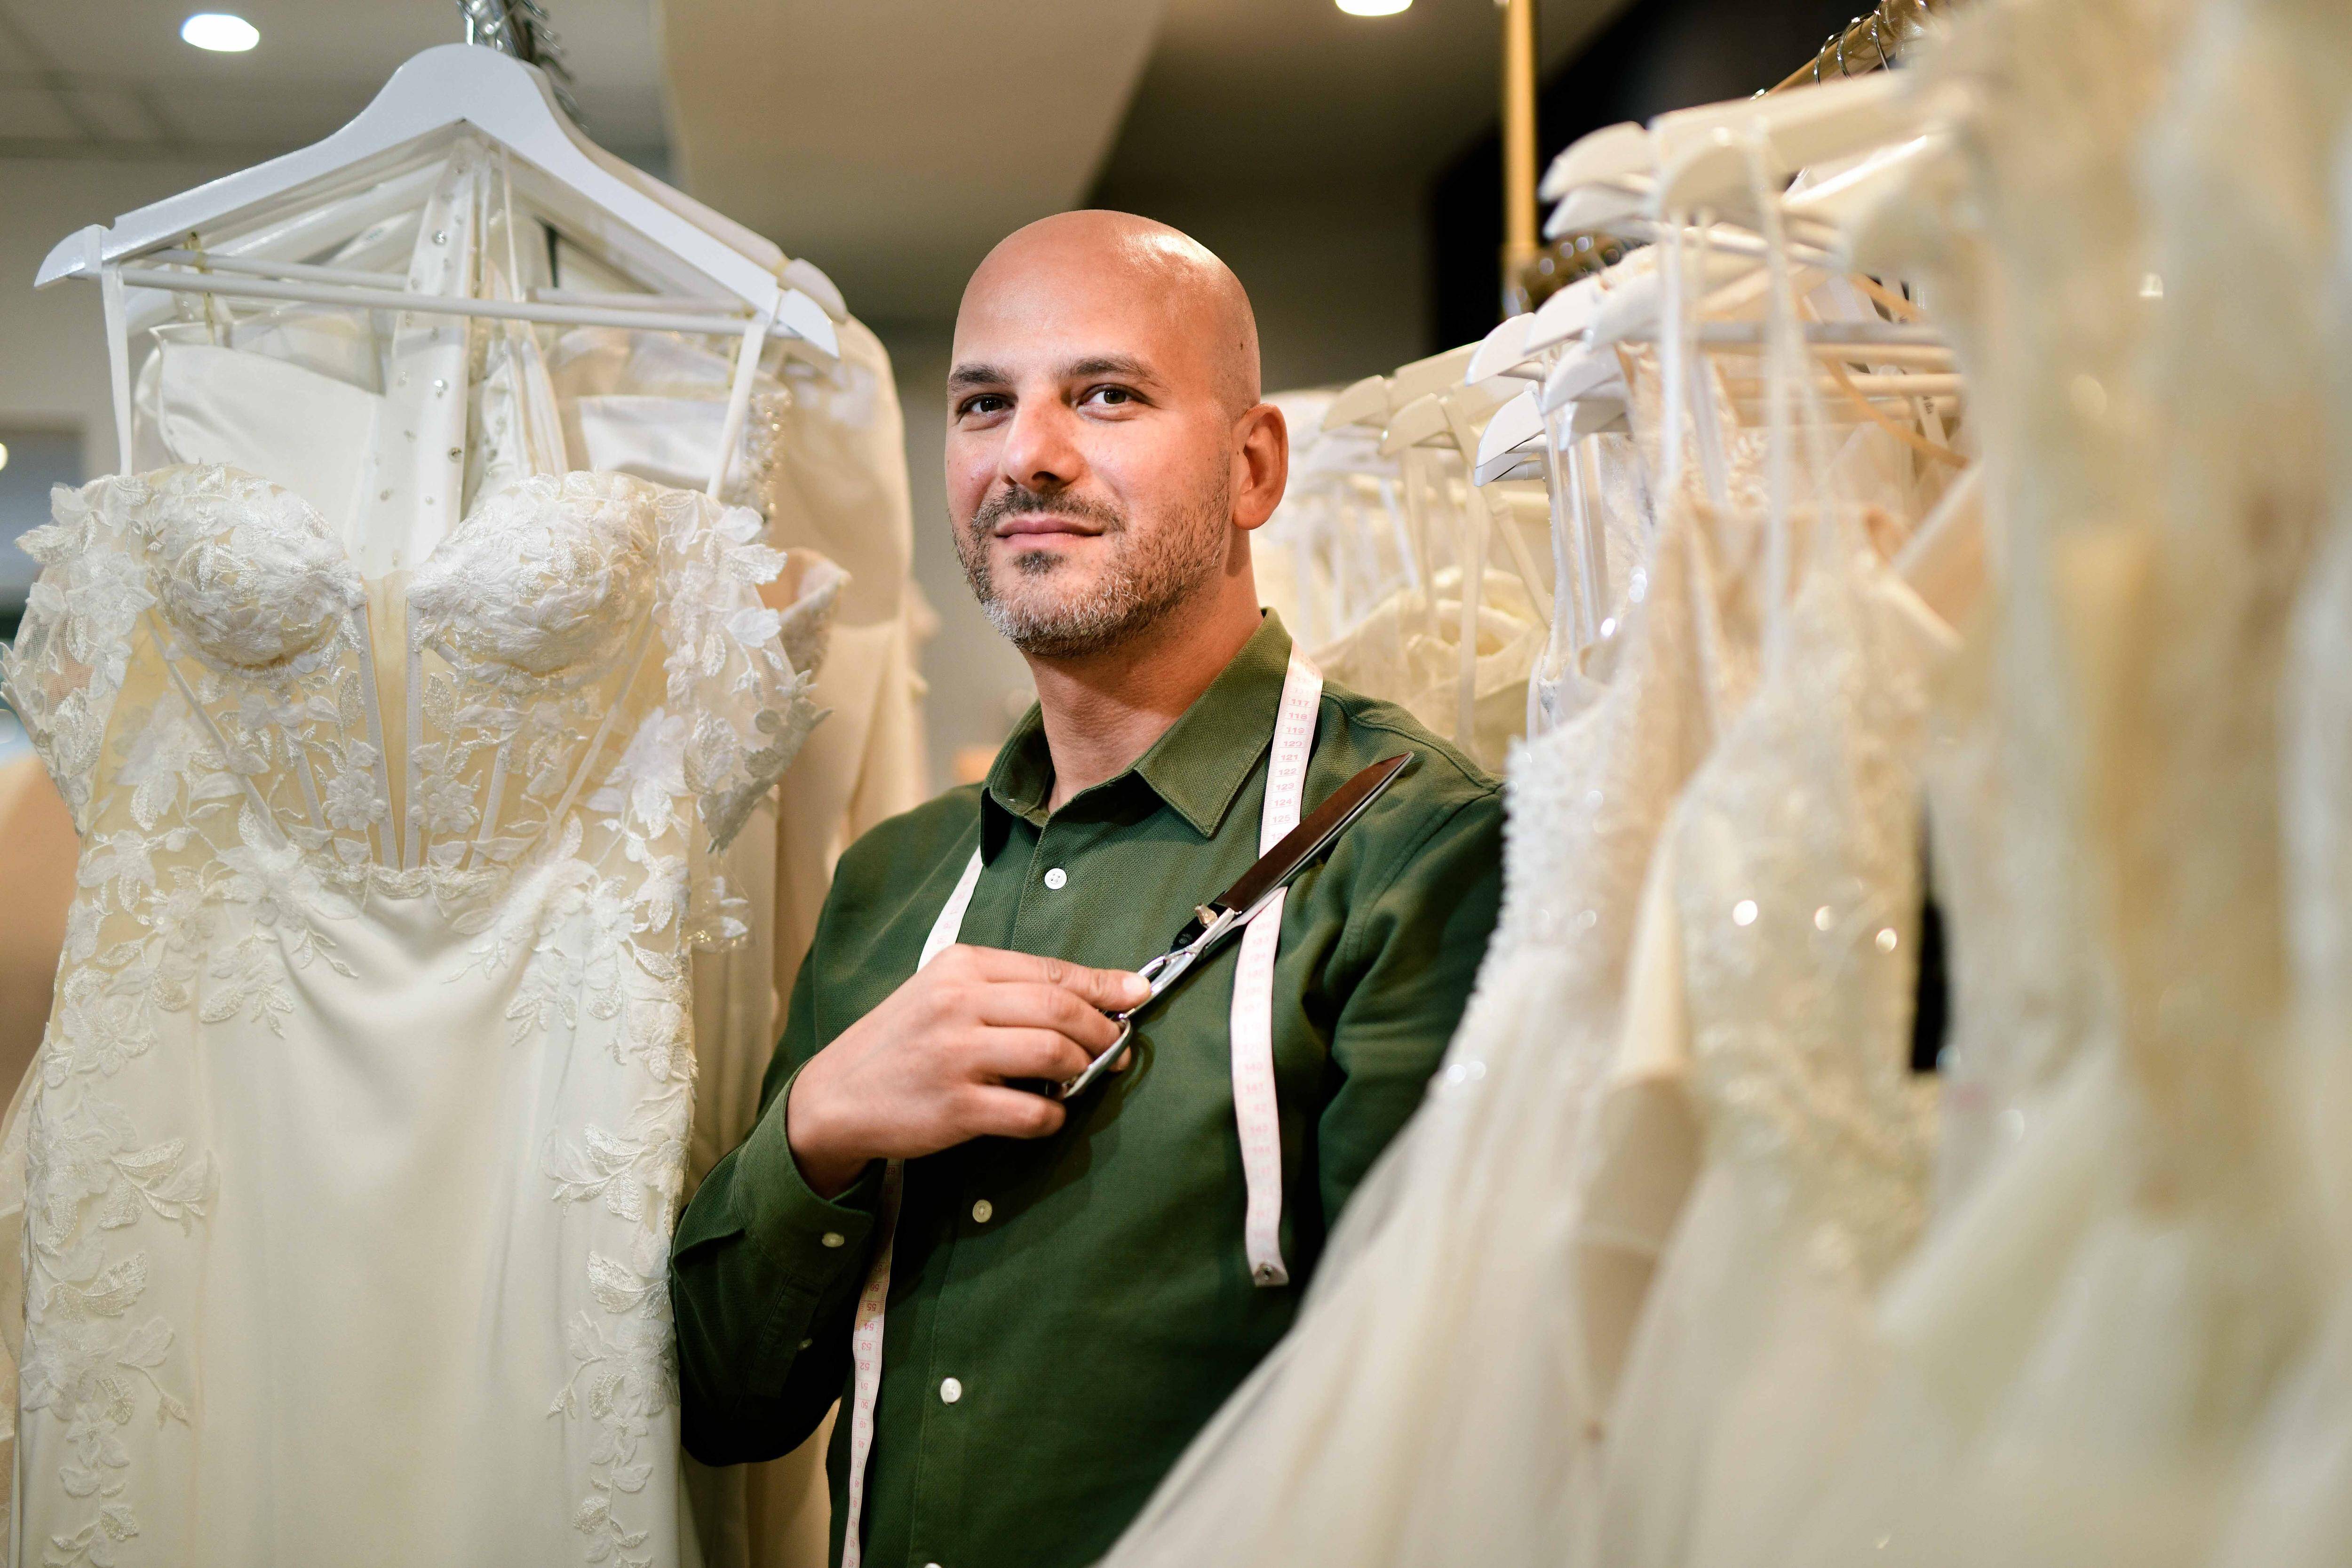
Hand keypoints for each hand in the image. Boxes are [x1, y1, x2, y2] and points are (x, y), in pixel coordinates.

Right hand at [785, 946, 1149, 1196]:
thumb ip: (1005, 990)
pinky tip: (1048, 1114)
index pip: (1051, 970)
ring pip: (1055, 1054)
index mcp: (961, 967)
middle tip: (1117, 1048)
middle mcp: (959, 1003)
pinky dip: (1054, 1115)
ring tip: (1086, 1077)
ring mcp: (957, 1055)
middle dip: (1103, 1030)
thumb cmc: (902, 1042)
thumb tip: (1088, 998)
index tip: (1137, 993)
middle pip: (1061, 1008)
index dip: (1104, 984)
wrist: (836, 1096)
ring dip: (1086, 1069)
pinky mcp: (956, 1107)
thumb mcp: (943, 993)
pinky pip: (1033, 1112)